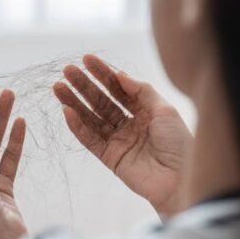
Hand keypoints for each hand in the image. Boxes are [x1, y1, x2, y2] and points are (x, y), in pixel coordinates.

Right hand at [54, 55, 192, 214]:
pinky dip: (78, 126)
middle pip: (102, 101)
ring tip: (58, 87)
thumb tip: (120, 75)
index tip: (86, 59)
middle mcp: (130, 124)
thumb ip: (141, 91)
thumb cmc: (179, 143)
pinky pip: (90, 139)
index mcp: (145, 111)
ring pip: (92, 118)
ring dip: (75, 103)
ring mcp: (119, 141)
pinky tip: (67, 111)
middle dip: (85, 86)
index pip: (119, 89)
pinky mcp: (110, 158)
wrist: (180, 179)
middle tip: (67, 71)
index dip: (103, 74)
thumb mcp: (165, 110)